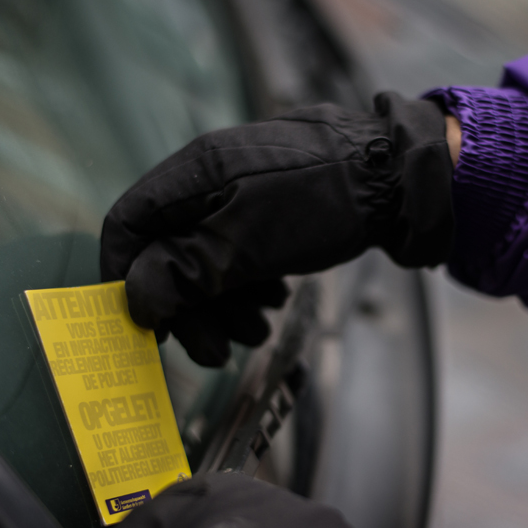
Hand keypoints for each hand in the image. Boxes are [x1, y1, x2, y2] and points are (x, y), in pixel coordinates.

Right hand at [100, 93, 453, 365]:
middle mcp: (210, 180)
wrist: (402, 179)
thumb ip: (186, 270)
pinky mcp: (271, 211)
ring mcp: (243, 195)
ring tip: (257, 332)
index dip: (125, 277)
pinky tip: (276, 302)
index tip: (143, 327)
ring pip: (209, 261)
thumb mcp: (248, 243)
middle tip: (215, 353)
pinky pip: (242, 254)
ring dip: (225, 306)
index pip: (128, 223)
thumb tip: (135, 302)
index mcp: (193, 174)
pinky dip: (251, 286)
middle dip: (190, 309)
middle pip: (170, 253)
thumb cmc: (324, 201)